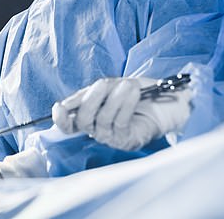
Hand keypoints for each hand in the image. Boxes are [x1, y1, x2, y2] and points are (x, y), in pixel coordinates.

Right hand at [52, 77, 192, 150]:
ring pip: (103, 119)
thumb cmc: (132, 92)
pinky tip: (133, 92)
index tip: (60, 107)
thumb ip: (89, 93)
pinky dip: (126, 105)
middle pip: (83, 120)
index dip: (60, 118)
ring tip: (128, 84)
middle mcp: (95, 129)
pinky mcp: (126, 140)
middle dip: (92, 99)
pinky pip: (121, 122)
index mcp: (87, 116)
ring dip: (115, 99)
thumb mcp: (108, 87)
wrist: (163, 102)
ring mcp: (110, 137)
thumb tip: (69, 102)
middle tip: (104, 83)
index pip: (66, 123)